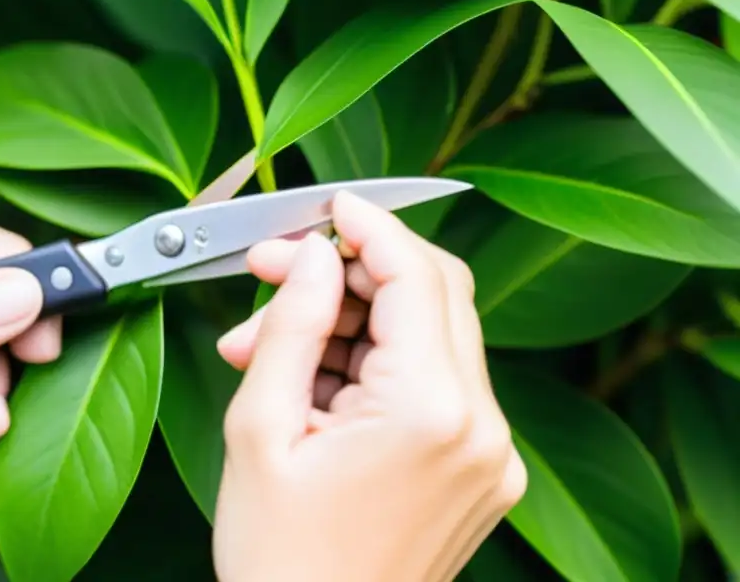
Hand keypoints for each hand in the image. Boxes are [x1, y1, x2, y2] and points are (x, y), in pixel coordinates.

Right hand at [212, 191, 525, 581]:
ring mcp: (489, 453)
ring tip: (269, 347)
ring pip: (427, 337)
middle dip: (349, 271)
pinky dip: (375, 366)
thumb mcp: (262, 428)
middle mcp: (480, 427)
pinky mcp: (479, 469)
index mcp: (430, 411)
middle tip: (275, 272)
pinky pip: (432, 384)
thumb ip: (293, 324)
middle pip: (431, 294)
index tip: (329, 205)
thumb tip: (312, 254)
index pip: (413, 274)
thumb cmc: (280, 561)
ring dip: (351, 323)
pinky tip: (311, 382)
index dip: (368, 226)